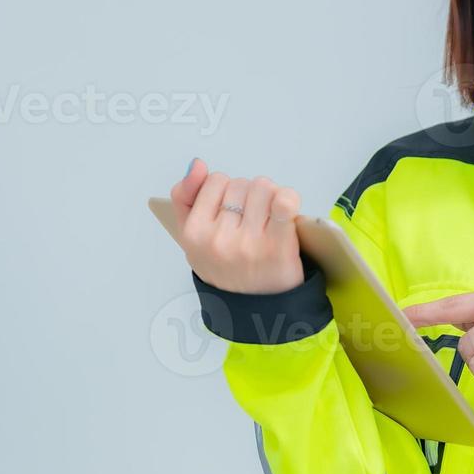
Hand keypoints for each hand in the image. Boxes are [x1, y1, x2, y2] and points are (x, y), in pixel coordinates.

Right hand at [168, 158, 304, 293]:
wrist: (255, 308)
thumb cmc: (226, 268)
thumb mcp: (192, 239)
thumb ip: (185, 198)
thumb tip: (198, 164)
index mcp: (194, 234)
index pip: (214, 181)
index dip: (226, 191)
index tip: (230, 210)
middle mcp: (219, 239)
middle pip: (240, 184)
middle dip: (248, 196)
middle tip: (251, 220)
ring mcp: (249, 243)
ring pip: (263, 188)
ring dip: (269, 197)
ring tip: (268, 219)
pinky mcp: (278, 246)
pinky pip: (284, 204)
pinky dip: (288, 199)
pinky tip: (286, 205)